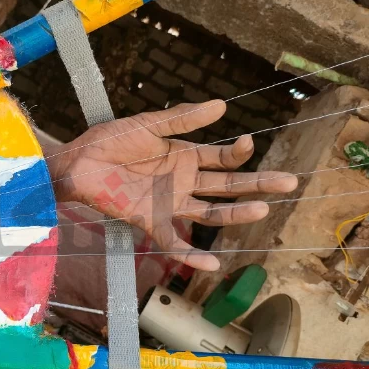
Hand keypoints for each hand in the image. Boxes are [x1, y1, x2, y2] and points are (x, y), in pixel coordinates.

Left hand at [45, 100, 297, 270]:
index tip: (249, 142)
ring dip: (235, 213)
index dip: (239, 152)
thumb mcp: (149, 124)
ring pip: (210, 213)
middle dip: (257, 184)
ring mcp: (169, 204)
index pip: (222, 157)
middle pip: (227, 186)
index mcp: (185, 157)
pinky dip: (193, 255)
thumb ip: (183, 118)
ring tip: (262, 210)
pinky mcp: (149, 221)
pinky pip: (174, 243)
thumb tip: (222, 105)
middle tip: (290, 182)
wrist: (78, 162)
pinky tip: (215, 262)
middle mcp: (183, 182)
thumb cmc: (110, 140)